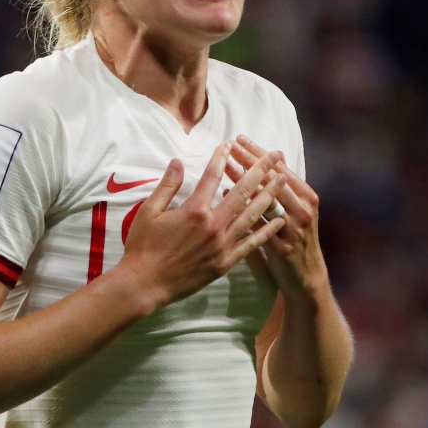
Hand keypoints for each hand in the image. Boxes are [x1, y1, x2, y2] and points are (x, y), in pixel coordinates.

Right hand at [119, 141, 287, 308]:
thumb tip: (178, 161)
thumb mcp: (149, 211)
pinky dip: (267, 232)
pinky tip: (279, 221)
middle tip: (275, 155)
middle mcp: (213, 224)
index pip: (212, 175)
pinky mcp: (225, 262)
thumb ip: (167, 185)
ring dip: (270, 195)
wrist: (145, 283)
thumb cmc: (143, 246)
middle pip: (242, 191)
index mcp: (194, 209)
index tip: (230, 144)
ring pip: (252, 215)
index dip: (222, 157)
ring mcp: (222, 244)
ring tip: (283, 180)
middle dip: (261, 170)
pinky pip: (251, 244)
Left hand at [227, 136, 327, 298]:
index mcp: (307, 198)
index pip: (282, 168)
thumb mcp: (297, 211)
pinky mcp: (282, 249)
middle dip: (252, 161)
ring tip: (226, 166)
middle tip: (231, 145)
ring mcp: (293, 230)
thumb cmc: (296, 240)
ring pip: (266, 201)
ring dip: (245, 182)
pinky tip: (226, 199)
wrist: (306, 278)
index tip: (241, 139)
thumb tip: (271, 159)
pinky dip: (243, 212)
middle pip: (274, 179)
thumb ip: (283, 188)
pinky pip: (259, 227)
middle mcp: (303, 210)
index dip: (260, 153)